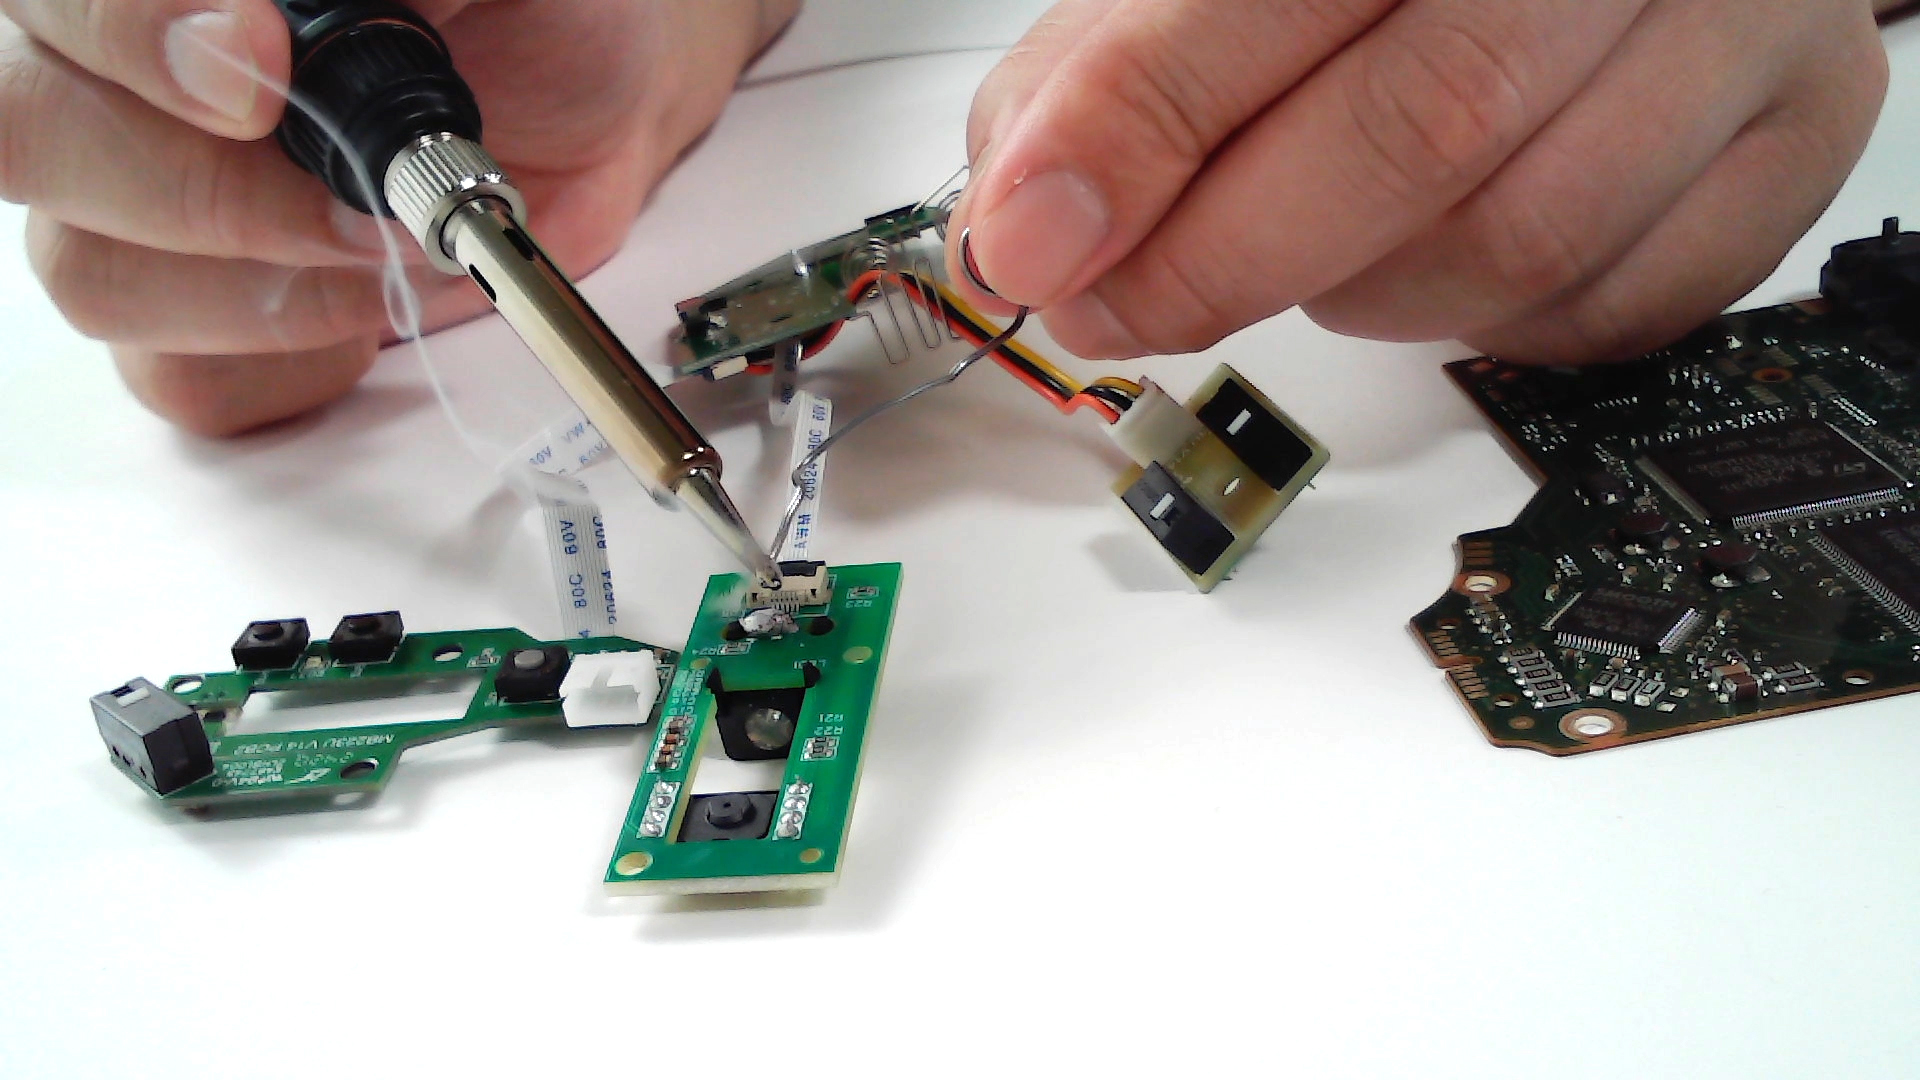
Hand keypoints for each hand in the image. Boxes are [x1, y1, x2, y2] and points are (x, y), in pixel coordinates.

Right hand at [1, 0, 793, 434]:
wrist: (584, 104)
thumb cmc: (523, 11)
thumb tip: (269, 28)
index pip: (54, 3)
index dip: (131, 34)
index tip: (257, 70)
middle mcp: (101, 81)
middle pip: (33, 140)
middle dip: (203, 187)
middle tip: (355, 202)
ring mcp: (131, 209)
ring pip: (99, 275)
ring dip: (268, 286)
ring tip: (395, 244)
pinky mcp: (197, 324)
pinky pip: (189, 379)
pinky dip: (298, 362)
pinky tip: (374, 300)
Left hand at [945, 0, 1888, 364]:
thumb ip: (1104, 80)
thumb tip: (1016, 236)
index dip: (1133, 137)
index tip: (1034, 246)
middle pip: (1416, 133)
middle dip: (1222, 261)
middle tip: (1120, 305)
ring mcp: (1734, 21)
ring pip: (1516, 243)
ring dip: (1362, 294)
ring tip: (1304, 250)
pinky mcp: (1795, 135)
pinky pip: (1615, 307)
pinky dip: (1490, 323)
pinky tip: (1437, 258)